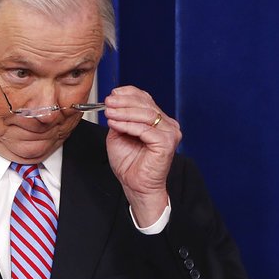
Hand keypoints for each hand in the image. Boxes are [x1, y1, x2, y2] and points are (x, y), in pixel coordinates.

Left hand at [104, 86, 181, 226]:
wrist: (136, 185)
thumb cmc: (129, 163)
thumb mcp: (118, 135)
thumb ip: (118, 119)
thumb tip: (112, 105)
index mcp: (158, 120)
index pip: (145, 99)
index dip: (128, 93)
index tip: (112, 94)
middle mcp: (167, 124)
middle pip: (146, 104)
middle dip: (124, 102)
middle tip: (108, 102)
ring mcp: (170, 133)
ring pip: (146, 114)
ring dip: (124, 112)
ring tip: (109, 113)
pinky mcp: (166, 143)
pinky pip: (145, 130)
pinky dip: (128, 125)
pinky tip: (115, 124)